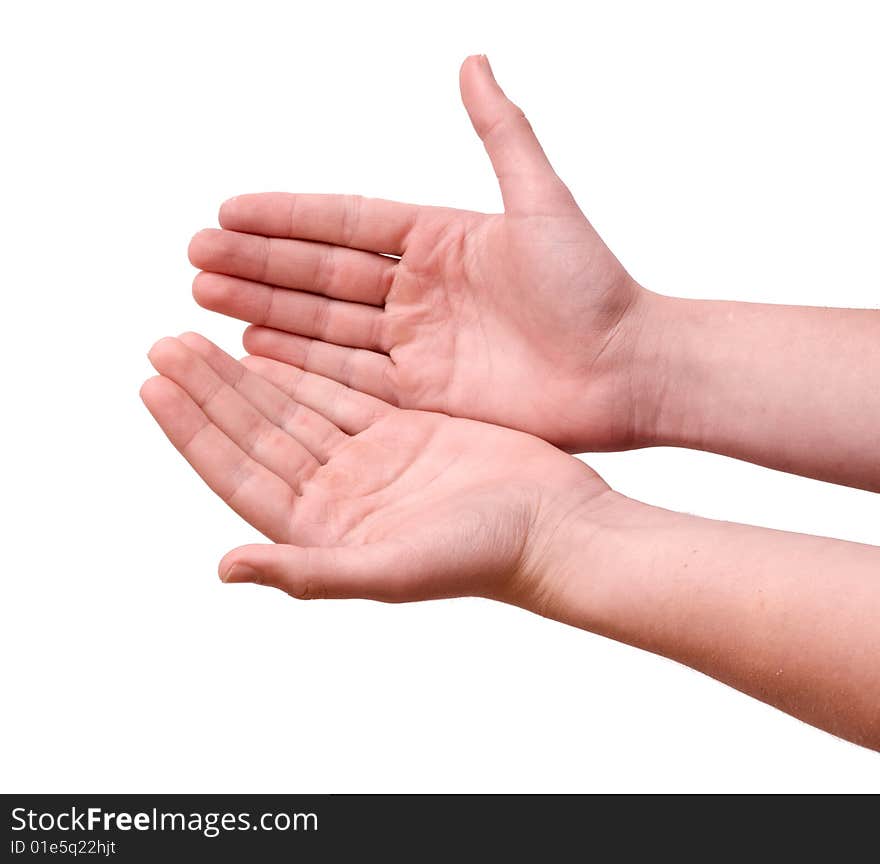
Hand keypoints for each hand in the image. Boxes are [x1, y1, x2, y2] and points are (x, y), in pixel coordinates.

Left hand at [140, 333, 607, 602]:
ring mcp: (371, 459)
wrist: (555, 529)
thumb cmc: (483, 559)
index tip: (153, 386)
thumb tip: (226, 569)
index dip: (194, 432)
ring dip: (247, 373)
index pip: (240, 472)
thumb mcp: (392, 569)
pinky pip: (341, 390)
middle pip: (259, 430)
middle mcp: (339, 492)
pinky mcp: (405, 430)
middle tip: (165, 342)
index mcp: (324, 528)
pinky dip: (305, 367)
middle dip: (210, 388)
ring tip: (201, 336)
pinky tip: (274, 345)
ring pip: (294, 405)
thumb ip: (309, 570)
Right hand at [188, 55, 649, 451]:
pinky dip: (304, 363)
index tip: (229, 209)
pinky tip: (257, 348)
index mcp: (440, 240)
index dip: (287, 217)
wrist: (626, 369)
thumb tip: (471, 61)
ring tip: (208, 297)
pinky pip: (350, 375)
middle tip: (196, 255)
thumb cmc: (594, 287)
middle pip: (323, 274)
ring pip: (326, 324)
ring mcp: (418, 343)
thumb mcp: (541, 203)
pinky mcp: (423, 393)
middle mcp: (420, 290)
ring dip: (266, 311)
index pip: (346, 221)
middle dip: (259, 265)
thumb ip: (502, 134)